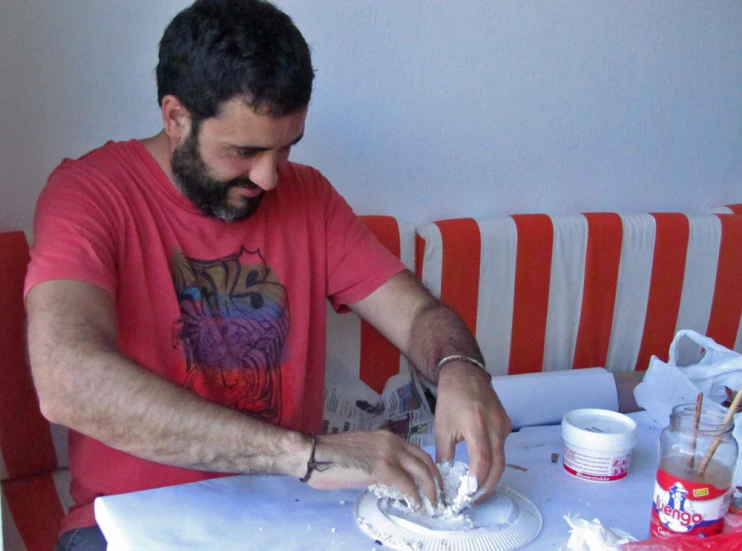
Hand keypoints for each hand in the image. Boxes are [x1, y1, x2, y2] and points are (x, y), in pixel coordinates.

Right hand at [306, 430, 442, 508]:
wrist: (317, 454)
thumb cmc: (332, 455)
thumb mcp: (362, 450)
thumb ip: (378, 458)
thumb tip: (386, 476)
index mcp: (387, 437)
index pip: (416, 451)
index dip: (428, 467)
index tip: (431, 481)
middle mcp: (392, 442)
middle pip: (425, 460)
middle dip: (436, 478)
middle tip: (439, 494)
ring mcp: (389, 454)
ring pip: (421, 472)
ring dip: (431, 489)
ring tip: (433, 503)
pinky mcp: (383, 469)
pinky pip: (407, 485)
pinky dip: (415, 497)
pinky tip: (416, 505)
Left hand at [434, 362, 510, 502]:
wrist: (465, 374)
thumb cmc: (451, 399)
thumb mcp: (442, 427)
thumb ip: (444, 454)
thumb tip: (445, 477)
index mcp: (476, 425)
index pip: (483, 461)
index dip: (477, 481)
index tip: (467, 495)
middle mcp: (495, 426)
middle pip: (498, 465)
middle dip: (488, 486)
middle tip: (474, 499)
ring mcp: (503, 425)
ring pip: (502, 458)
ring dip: (492, 476)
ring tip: (477, 489)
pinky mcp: (505, 424)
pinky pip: (502, 448)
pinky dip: (494, 462)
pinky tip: (483, 469)